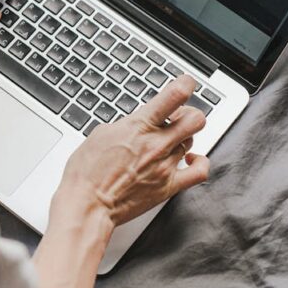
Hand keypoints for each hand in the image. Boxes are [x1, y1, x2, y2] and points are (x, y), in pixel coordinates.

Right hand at [51, 75, 209, 228]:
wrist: (88, 204)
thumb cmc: (87, 172)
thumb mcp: (100, 134)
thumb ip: (126, 124)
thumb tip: (138, 121)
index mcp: (138, 127)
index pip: (174, 96)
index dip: (186, 85)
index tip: (186, 83)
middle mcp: (157, 144)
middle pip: (195, 119)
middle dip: (187, 113)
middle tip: (176, 116)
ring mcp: (165, 166)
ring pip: (192, 140)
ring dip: (183, 136)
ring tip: (169, 139)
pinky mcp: (168, 186)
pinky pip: (199, 171)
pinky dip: (199, 162)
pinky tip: (190, 158)